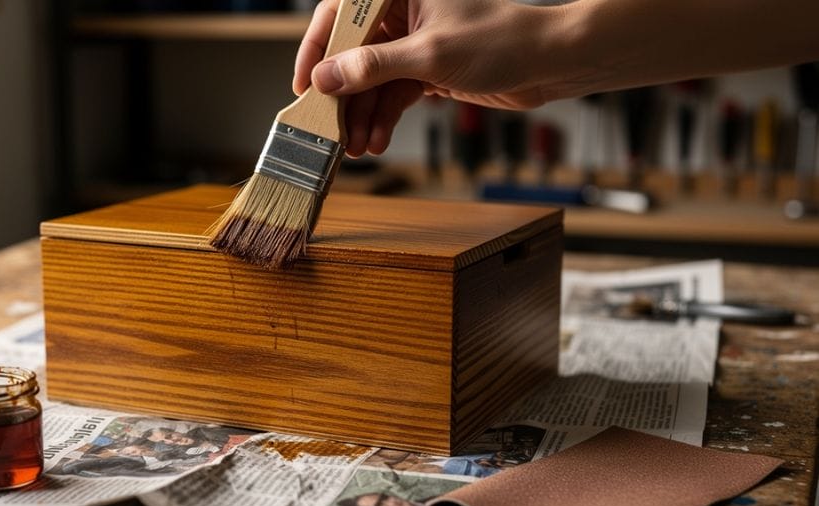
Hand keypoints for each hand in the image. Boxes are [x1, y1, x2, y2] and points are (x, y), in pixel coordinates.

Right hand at [293, 0, 557, 156]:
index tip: (304, 84)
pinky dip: (383, 119)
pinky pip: (391, 94)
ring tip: (355, 145)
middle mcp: (401, 12)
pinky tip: (377, 140)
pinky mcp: (424, 69)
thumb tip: (326, 78)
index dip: (316, 49)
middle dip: (342, 95)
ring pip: (370, 80)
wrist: (549, 63)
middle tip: (328, 127)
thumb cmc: (502, 39)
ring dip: (362, 115)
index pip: (340, 14)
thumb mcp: (429, 55)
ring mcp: (412, 43)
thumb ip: (373, 66)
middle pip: (351, 54)